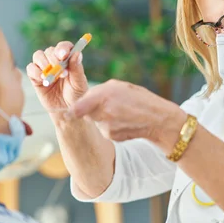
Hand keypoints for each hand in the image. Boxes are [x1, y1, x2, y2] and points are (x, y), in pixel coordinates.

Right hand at [26, 41, 88, 112]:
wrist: (65, 110)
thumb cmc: (75, 95)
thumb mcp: (79, 84)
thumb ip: (77, 69)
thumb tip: (76, 53)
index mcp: (68, 59)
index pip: (64, 46)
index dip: (63, 48)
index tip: (64, 55)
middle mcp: (55, 60)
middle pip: (50, 50)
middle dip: (54, 59)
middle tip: (62, 73)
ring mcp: (44, 68)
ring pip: (38, 55)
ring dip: (44, 63)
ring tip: (52, 77)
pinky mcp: (35, 77)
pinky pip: (31, 68)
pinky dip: (36, 72)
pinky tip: (44, 80)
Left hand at [67, 79, 186, 144]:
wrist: (157, 119)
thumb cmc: (139, 99)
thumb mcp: (119, 86)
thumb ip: (99, 92)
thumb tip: (83, 99)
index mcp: (104, 96)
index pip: (77, 108)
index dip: (70, 111)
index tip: (66, 112)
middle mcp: (103, 113)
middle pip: (85, 113)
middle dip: (90, 109)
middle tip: (105, 105)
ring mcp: (107, 127)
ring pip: (95, 121)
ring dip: (101, 117)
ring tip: (119, 112)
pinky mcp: (111, 136)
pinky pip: (103, 129)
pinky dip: (110, 125)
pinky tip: (123, 121)